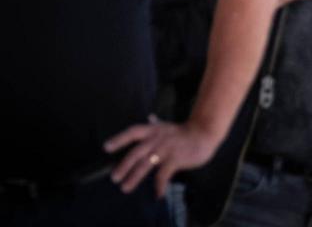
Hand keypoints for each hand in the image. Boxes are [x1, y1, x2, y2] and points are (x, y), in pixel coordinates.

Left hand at [104, 117, 220, 197]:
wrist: (204, 133)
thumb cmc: (185, 132)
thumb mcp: (168, 126)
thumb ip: (157, 124)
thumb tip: (150, 117)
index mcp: (154, 130)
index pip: (133, 132)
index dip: (119, 139)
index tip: (106, 147)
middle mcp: (157, 138)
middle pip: (136, 152)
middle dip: (124, 165)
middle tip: (114, 178)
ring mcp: (166, 148)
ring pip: (146, 164)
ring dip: (134, 177)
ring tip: (125, 188)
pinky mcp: (176, 158)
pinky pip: (164, 174)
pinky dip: (159, 185)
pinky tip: (157, 194)